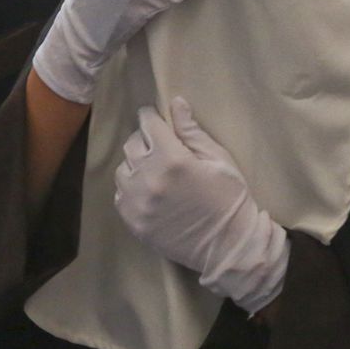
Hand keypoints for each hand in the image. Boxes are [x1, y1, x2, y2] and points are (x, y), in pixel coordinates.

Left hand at [115, 98, 287, 314]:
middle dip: (145, 140)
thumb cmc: (229, 198)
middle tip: (161, 147)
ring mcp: (137, 202)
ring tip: (155, 172)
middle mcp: (148, 178)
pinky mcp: (133, 222)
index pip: (148, 123)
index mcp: (171, 158)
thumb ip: (192, 131)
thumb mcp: (218, 158)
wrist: (228, 246)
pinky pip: (120, 195)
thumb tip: (175, 103)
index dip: (153, 118)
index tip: (157, 120)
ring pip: (123, 169)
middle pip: (132, 144)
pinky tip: (150, 192)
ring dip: (136, 165)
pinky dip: (131, 189)